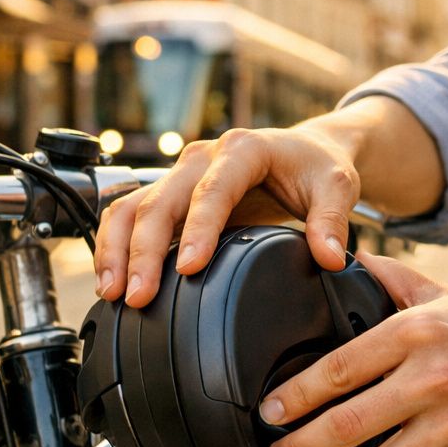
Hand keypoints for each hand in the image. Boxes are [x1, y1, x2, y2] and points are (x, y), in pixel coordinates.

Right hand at [93, 126, 360, 307]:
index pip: (211, 191)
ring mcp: (180, 174)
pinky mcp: (171, 194)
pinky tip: (111, 281)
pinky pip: (130, 215)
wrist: (303, 151)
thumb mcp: (336, 187)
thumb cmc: (316, 167)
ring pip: (132, 206)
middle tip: (138, 296)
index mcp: (241, 150)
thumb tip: (331, 259)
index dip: (197, 230)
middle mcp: (201, 157)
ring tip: (112, 294)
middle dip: (144, 251)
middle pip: (160, 201)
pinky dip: (115, 246)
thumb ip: (332, 222)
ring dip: (117, 250)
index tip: (188, 270)